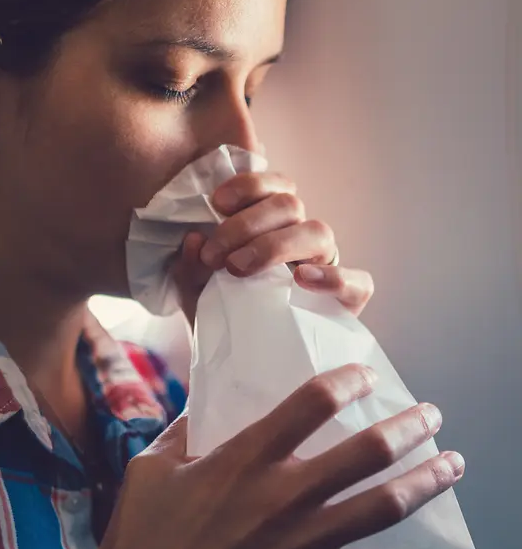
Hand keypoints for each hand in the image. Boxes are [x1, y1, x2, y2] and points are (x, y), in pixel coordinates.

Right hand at [7, 365, 463, 548]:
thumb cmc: (138, 540)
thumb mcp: (149, 469)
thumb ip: (182, 431)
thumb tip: (201, 405)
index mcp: (245, 459)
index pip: (312, 403)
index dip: (346, 380)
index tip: (365, 375)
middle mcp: (284, 496)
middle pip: (367, 452)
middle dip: (409, 427)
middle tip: (431, 415)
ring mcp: (301, 548)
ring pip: (384, 509)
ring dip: (426, 484)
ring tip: (452, 467)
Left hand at [170, 171, 372, 322]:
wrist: (243, 363)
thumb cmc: (222, 315)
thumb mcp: (197, 292)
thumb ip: (191, 267)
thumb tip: (193, 239)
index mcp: (271, 223)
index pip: (271, 187)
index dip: (248, 185)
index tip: (217, 202)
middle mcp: (300, 236)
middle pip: (290, 205)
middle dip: (247, 224)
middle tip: (215, 255)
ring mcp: (326, 265)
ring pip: (318, 232)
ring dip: (275, 245)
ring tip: (239, 270)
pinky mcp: (348, 300)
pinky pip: (358, 281)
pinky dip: (333, 277)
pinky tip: (301, 281)